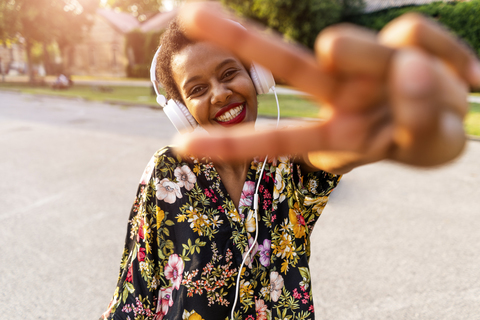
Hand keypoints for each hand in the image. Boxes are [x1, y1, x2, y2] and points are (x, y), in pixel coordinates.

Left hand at [175, 2, 478, 169]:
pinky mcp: (397, 39)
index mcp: (334, 135)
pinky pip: (416, 36)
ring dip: (370, 58)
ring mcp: (362, 65)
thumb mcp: (427, 144)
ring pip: (345, 43)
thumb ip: (418, 118)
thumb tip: (404, 66)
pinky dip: (445, 55)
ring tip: (422, 83)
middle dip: (239, 39)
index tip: (179, 144)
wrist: (458, 112)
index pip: (278, 139)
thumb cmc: (428, 136)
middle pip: (285, 64)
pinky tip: (465, 78)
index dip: (231, 144)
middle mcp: (337, 94)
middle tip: (188, 13)